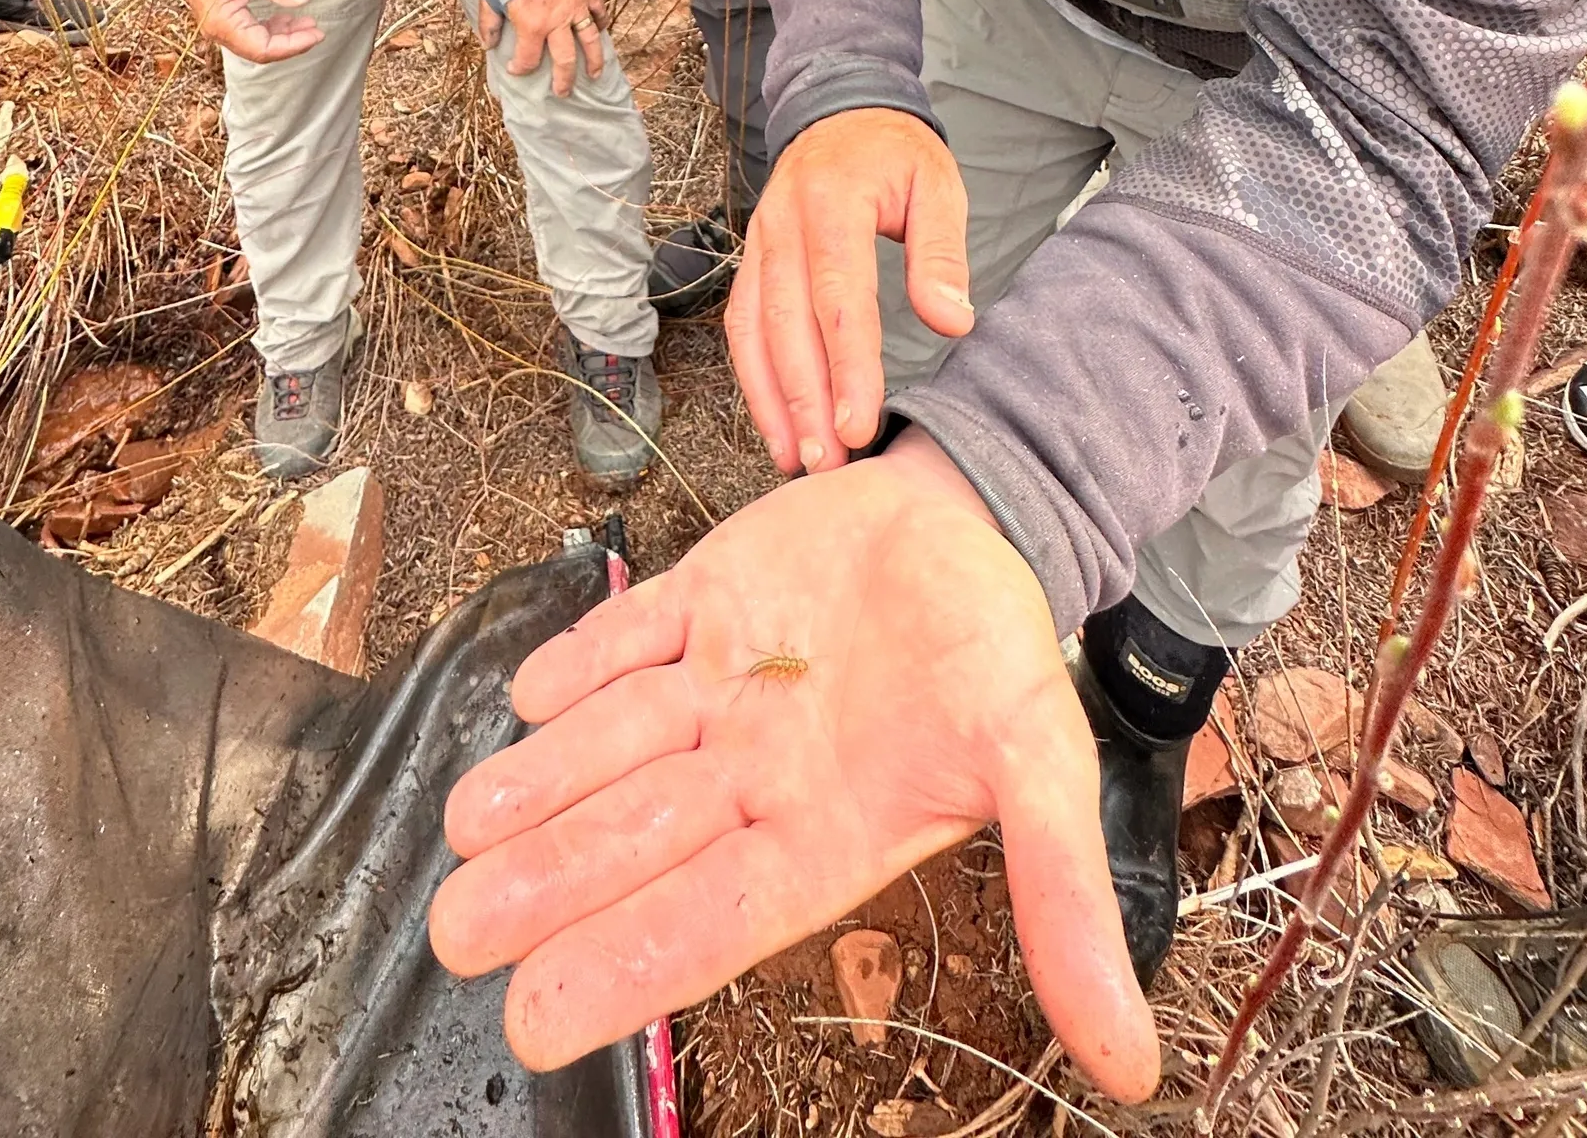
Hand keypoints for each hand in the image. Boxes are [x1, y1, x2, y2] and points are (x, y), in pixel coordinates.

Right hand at [170, 0, 318, 61]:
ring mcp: (220, 25)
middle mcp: (218, 30)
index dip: (292, 45)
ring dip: (283, 35)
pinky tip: (286, 18)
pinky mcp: (224, 17)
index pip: (262, 47)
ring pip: (257, 42)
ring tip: (306, 22)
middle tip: (316, 30)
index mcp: (221, 22)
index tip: (315, 34)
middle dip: (291, 42)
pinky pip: (251, 31)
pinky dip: (270, 27)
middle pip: (261, 49)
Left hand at [431, 429, 1157, 1099]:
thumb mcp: (1045, 768)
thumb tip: (1130, 1065)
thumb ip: (1063, 901)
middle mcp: (752, 771)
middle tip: (456, 931)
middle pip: (634, 838)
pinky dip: (579, 658)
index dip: (627, 965)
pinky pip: (629, 635)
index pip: (710, 919)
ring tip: (465, 825)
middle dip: (548, 881)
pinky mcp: (704, 596)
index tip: (536, 1018)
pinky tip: (527, 691)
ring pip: (612, 745)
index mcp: (823, 833)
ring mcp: (719, 683)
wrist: (981, 521)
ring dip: (540, 782)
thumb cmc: (1003, 652)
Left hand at [478, 0, 606, 95]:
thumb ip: (489, 23)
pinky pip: (599, 12)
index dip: (520, 68)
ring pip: (590, 42)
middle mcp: (557, 23)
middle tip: (563, 92)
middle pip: (566, 60)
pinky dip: (601, 23)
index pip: (528, 59)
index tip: (516, 69)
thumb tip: (488, 44)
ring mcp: (575, 9)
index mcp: (532, 26)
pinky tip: (601, 31)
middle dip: (564, 81)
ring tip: (595, 74)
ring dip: (594, 60)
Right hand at [728, 108, 972, 474]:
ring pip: (752, 329)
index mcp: (832, 202)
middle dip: (804, 398)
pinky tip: (774, 422)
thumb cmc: (896, 154)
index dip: (847, 366)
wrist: (840, 111)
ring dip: (771, 398)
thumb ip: (942, 252)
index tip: (859, 423)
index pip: (838, 297)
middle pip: (787, 323)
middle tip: (828, 461)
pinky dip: (753, 377)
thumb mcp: (938, 183)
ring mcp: (758, 242)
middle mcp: (783, 223)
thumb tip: (953, 321)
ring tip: (796, 457)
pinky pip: (741, 323)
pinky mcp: (751, 259)